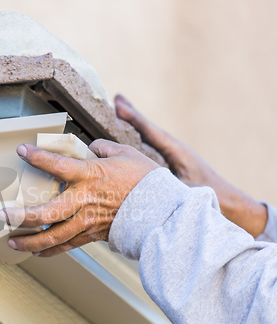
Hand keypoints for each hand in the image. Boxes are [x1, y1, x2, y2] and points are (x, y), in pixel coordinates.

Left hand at [0, 141, 158, 256]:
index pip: (57, 165)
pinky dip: (50, 250)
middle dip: (21, 216)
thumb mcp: (125, 154)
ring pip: (53, 235)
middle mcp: (84, 200)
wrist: (164, 210)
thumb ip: (101, 149)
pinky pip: (67, 246)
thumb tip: (89, 148)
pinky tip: (36, 252)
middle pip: (46, 212)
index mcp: (90, 175)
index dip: (37, 157)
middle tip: (4, 216)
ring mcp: (87, 221)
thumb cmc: (145, 179)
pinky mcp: (93, 235)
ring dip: (30, 241)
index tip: (21, 150)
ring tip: (11, 242)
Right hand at [114, 94, 267, 237]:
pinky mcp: (171, 162)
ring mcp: (172, 155)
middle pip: (149, 129)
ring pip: (149, 136)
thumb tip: (145, 181)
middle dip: (133, 115)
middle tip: (117, 98)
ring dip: (135, 124)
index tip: (119, 106)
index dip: (135, 119)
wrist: (229, 201)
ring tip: (120, 110)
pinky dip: (139, 138)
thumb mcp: (188, 191)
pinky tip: (130, 137)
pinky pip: (151, 146)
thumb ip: (167, 185)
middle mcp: (174, 149)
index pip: (152, 132)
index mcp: (178, 151)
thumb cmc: (211, 196)